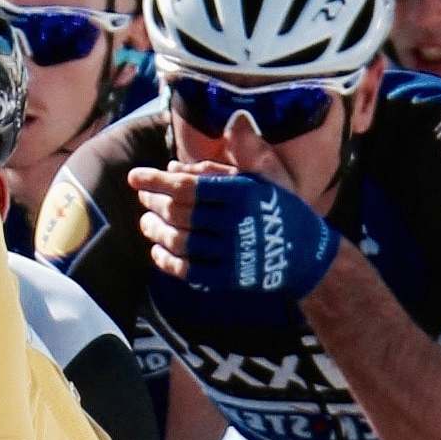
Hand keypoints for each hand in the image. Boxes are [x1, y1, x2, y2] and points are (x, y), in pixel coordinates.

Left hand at [134, 143, 338, 310]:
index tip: (133, 177)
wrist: (307, 256)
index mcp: (242, 193)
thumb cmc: (280, 207)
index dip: (156, 181)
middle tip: (142, 198)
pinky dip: (167, 261)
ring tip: (145, 223)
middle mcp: (235, 223)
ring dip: (156, 232)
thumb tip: (178, 160)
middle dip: (153, 204)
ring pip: (180, 242)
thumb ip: (224, 161)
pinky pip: (188, 271)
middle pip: (179, 214)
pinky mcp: (229, 278)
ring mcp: (231, 254)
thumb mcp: (264, 174)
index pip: (188, 186)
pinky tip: (157, 250)